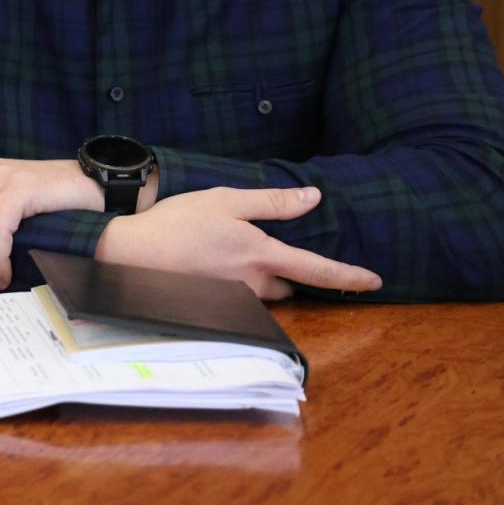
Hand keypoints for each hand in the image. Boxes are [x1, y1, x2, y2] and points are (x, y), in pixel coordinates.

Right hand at [95, 186, 382, 299]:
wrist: (129, 254)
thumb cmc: (176, 223)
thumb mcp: (225, 200)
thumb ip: (273, 202)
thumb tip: (314, 197)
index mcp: (262, 255)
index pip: (318, 270)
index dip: (349, 276)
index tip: (374, 282)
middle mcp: (253, 284)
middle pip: (287, 285)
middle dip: (285, 273)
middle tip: (263, 251)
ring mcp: (232, 299)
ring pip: (261, 293)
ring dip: (258, 279)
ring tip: (231, 257)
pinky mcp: (212, 306)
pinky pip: (236, 299)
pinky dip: (233, 285)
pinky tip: (210, 270)